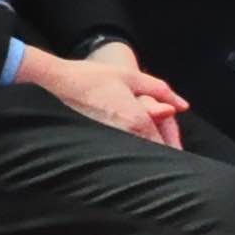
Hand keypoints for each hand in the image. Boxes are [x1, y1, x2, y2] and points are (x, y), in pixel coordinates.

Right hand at [25, 40, 186, 147]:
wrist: (53, 82)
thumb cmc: (91, 77)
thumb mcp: (130, 76)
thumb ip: (161, 90)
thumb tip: (182, 105)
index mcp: (138, 120)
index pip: (166, 147)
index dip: (174, 150)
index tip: (177, 153)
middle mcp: (125, 135)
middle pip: (152, 156)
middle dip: (160, 156)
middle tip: (163, 151)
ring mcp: (109, 142)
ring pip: (135, 158)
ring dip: (143, 156)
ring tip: (142, 151)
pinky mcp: (94, 146)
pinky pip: (118, 155)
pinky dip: (125, 154)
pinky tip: (120, 149)